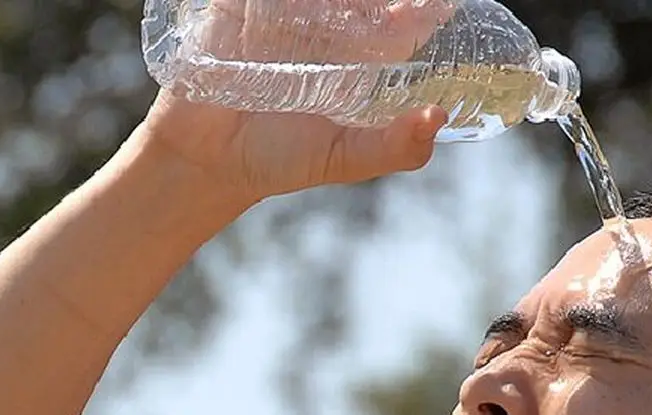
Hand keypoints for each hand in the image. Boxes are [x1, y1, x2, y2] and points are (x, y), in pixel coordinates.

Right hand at [138, 0, 451, 202]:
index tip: (443, 2)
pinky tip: (292, 1)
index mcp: (359, 60)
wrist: (207, 161)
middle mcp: (327, 30)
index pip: (401, 21)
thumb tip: (437, 118)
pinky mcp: (241, 5)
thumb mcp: (343, 158)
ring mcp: (284, 14)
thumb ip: (392, 147)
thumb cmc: (281, 161)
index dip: (422, 10)